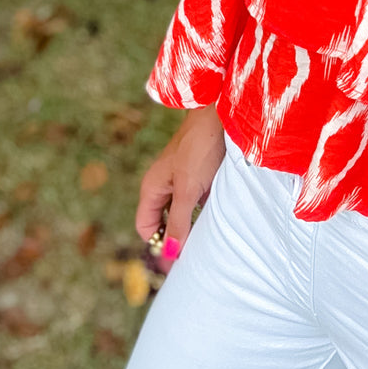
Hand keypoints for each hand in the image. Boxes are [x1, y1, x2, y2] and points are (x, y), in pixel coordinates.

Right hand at [134, 105, 225, 270]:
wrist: (221, 112)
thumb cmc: (200, 147)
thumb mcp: (188, 189)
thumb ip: (178, 221)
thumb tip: (170, 254)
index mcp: (152, 187)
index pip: (146, 226)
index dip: (158, 243)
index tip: (179, 256)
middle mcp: (164, 184)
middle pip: (163, 220)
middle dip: (176, 236)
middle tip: (196, 251)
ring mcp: (182, 178)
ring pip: (183, 210)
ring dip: (193, 223)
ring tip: (209, 235)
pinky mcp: (200, 173)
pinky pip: (198, 199)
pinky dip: (206, 209)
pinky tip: (219, 214)